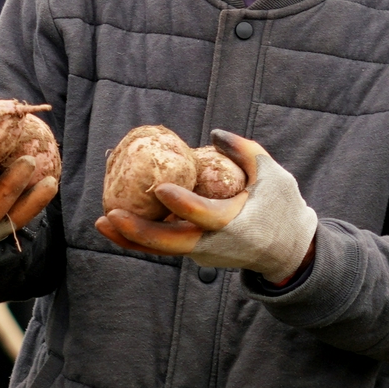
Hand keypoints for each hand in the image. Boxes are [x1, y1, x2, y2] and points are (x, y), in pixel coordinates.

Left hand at [96, 131, 316, 284]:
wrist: (287, 249)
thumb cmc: (282, 206)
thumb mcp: (272, 174)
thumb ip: (244, 151)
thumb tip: (213, 135)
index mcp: (236, 223)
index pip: (204, 215)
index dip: (182, 203)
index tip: (160, 187)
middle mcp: (214, 243)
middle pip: (171, 242)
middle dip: (140, 231)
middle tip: (111, 214)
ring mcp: (202, 252)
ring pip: (162, 250)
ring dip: (130, 239)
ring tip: (101, 223)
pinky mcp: (195, 252)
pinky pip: (163, 249)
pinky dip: (139, 240)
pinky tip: (115, 227)